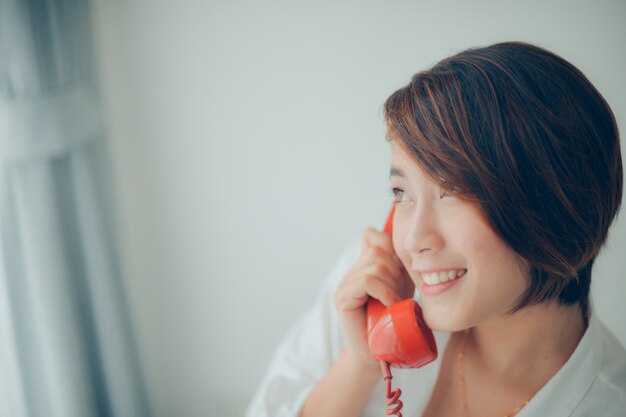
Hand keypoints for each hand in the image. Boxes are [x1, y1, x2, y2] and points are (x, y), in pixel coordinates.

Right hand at [332, 228, 414, 370]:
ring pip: (375, 265)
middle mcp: (351, 272)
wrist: (381, 354)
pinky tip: (389, 306)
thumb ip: (398, 263)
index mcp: (363, 266)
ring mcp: (344, 284)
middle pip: (379, 250)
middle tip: (398, 295)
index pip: (372, 235)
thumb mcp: (401, 285)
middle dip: (397, 271)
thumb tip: (401, 240)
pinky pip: (368, 281)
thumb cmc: (394, 322)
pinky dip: (385, 292)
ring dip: (392, 285)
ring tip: (393, 303)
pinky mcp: (342, 298)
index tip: (401, 273)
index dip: (391, 247)